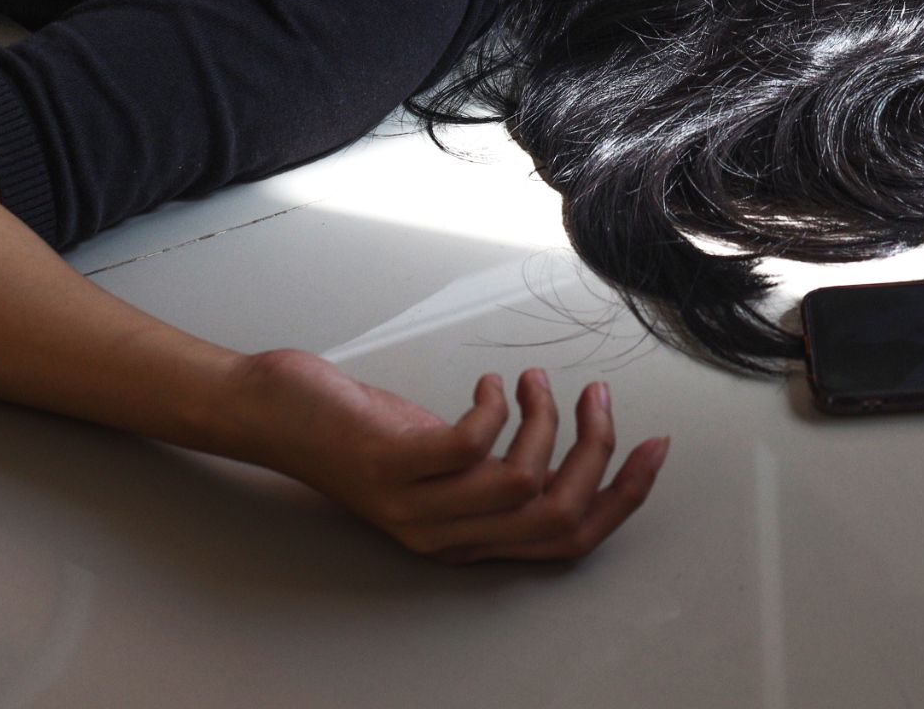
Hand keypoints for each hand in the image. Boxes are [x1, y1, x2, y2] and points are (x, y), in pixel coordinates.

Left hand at [231, 348, 670, 563]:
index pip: (568, 541)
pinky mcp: (391, 464)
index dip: (622, 497)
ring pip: (522, 479)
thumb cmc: (355, 432)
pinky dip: (493, 405)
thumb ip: (493, 465)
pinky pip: (472, 441)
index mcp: (466, 539)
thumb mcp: (440, 459)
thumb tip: (567, 436)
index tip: (653, 445)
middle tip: (597, 397)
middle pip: (557, 514)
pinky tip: (484, 384)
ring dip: (544, 417)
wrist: (270, 415)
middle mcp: (445, 536)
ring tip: (529, 381)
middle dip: (597, 452)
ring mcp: (415, 505)